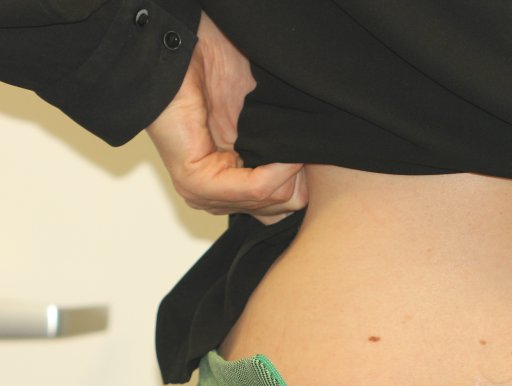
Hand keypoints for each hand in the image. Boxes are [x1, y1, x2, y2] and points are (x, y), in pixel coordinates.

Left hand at [145, 11, 307, 224]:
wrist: (186, 52)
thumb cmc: (222, 78)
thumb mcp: (267, 128)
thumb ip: (288, 158)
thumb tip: (325, 180)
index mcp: (235, 188)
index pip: (286, 207)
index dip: (307, 178)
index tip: (310, 149)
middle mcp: (220, 199)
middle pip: (287, 207)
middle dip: (301, 175)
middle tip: (296, 144)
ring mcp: (206, 195)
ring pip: (276, 201)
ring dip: (291, 168)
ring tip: (285, 140)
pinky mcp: (196, 183)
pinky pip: (254, 189)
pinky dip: (276, 168)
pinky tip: (279, 148)